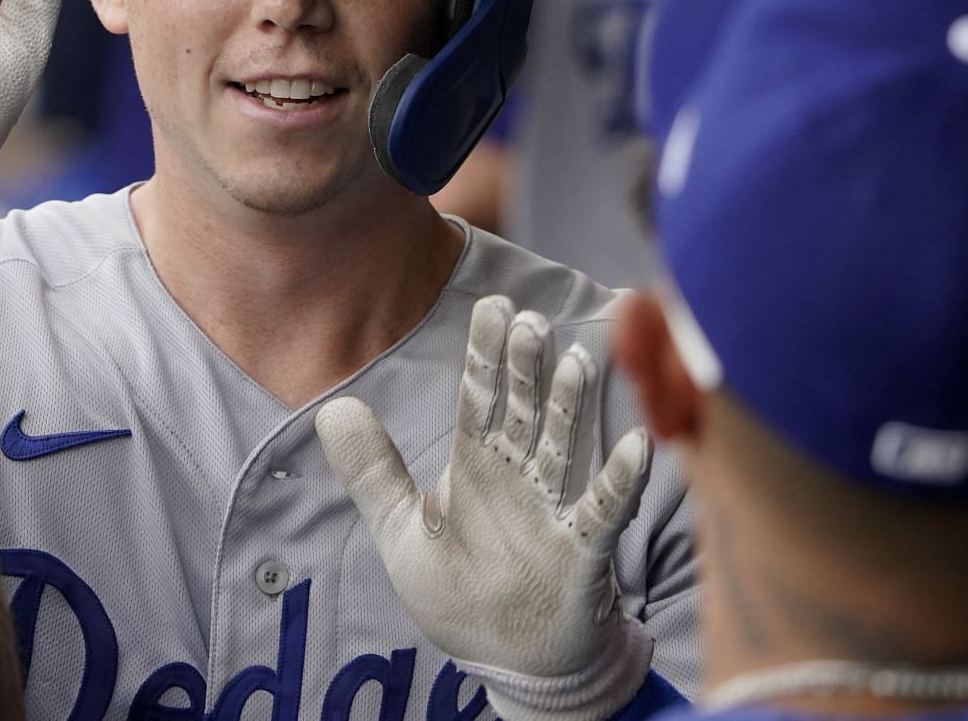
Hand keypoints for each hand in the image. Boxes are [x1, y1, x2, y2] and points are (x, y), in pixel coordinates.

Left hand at [316, 296, 654, 720]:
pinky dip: (620, 480)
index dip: (485, 354)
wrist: (509, 661)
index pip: (480, 397)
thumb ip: (372, 472)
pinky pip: (602, 511)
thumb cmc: (461, 592)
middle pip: (524, 410)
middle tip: (528, 321)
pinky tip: (636, 444)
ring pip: (563, 447)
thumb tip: (331, 409)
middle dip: (526, 368)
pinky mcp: (581, 553)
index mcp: (477, 465)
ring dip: (571, 407)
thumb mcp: (402, 532)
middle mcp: (519, 477)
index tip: (494, 305)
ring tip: (576, 360)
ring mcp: (552, 511)